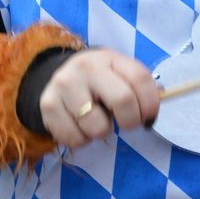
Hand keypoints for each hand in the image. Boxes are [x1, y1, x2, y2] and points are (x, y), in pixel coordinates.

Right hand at [37, 48, 159, 148]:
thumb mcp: (119, 75)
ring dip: (103, 132)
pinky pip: (75, 139)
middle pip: (123, 100)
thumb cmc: (100, 81)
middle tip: (126, 123)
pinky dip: (83, 140)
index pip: (140, 78)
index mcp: (109, 58)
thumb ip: (139, 89)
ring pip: (97, 127)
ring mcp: (64, 85)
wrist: (60, 76)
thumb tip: (151, 114)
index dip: (151, 104)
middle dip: (131, 121)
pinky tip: (80, 126)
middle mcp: (86, 67)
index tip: (148, 117)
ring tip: (97, 120)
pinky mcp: (48, 105)